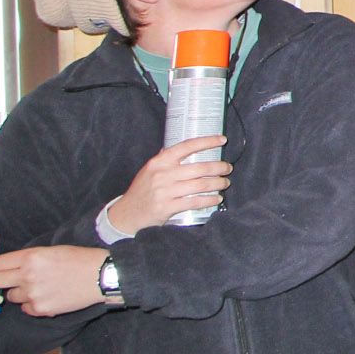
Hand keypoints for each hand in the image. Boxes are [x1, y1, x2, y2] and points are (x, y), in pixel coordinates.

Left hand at [0, 245, 111, 316]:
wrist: (100, 275)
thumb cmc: (78, 259)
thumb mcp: (49, 250)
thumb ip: (26, 259)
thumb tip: (6, 268)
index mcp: (29, 257)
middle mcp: (27, 275)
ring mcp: (33, 294)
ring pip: (11, 297)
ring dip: (19, 293)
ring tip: (38, 287)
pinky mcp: (41, 309)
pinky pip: (25, 308)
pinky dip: (32, 304)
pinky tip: (47, 296)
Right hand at [106, 136, 233, 235]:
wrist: (126, 213)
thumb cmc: (143, 190)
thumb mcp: (150, 170)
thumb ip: (167, 159)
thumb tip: (189, 148)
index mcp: (159, 162)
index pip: (186, 146)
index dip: (207, 142)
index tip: (222, 140)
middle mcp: (162, 174)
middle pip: (199, 168)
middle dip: (218, 167)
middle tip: (228, 168)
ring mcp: (164, 191)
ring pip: (200, 185)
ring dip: (217, 184)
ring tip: (225, 183)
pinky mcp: (167, 207)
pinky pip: (195, 202)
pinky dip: (209, 200)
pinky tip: (216, 198)